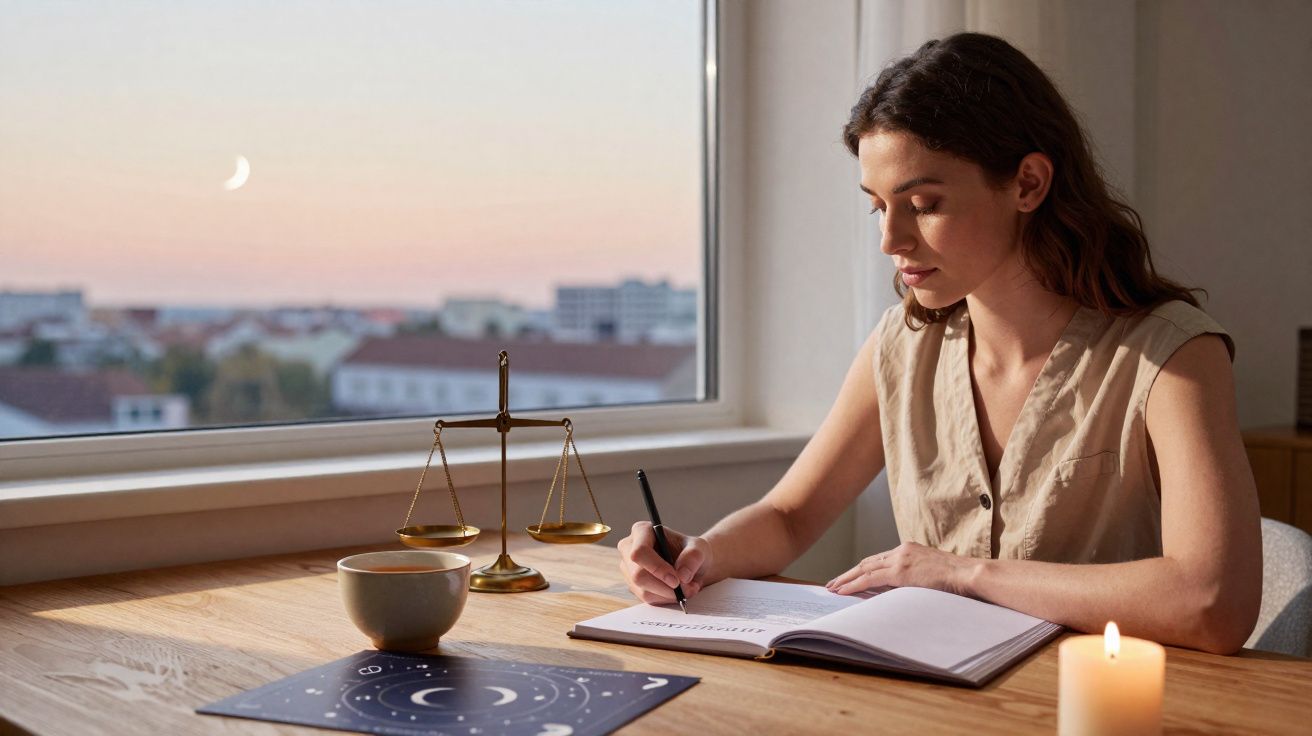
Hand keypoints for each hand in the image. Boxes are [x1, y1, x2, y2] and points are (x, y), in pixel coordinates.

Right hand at [617, 521, 712, 604]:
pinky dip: (666, 599)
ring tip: (688, 588)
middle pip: (638, 575)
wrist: (689, 564)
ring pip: (643, 590)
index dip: (657, 568)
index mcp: (642, 531)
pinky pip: (647, 598)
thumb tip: (682, 575)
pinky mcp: (633, 585)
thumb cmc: (690, 551)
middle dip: (665, 587)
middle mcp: (629, 548)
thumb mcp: (699, 548)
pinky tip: (677, 591)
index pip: (639, 552)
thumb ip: (693, 557)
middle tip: (687, 589)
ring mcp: (629, 568)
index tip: (676, 580)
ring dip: (669, 594)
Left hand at [825, 541, 976, 596]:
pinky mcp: (900, 571)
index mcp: (909, 550)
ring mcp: (900, 559)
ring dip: (846, 579)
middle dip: (849, 573)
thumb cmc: (958, 579)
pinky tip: (843, 591)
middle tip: (833, 583)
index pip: (879, 560)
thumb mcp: (932, 574)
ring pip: (864, 569)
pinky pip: (870, 579)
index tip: (850, 577)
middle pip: (867, 562)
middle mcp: (901, 551)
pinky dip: (853, 585)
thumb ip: (916, 577)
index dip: (862, 569)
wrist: (969, 574)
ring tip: (833, 588)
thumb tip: (904, 591)